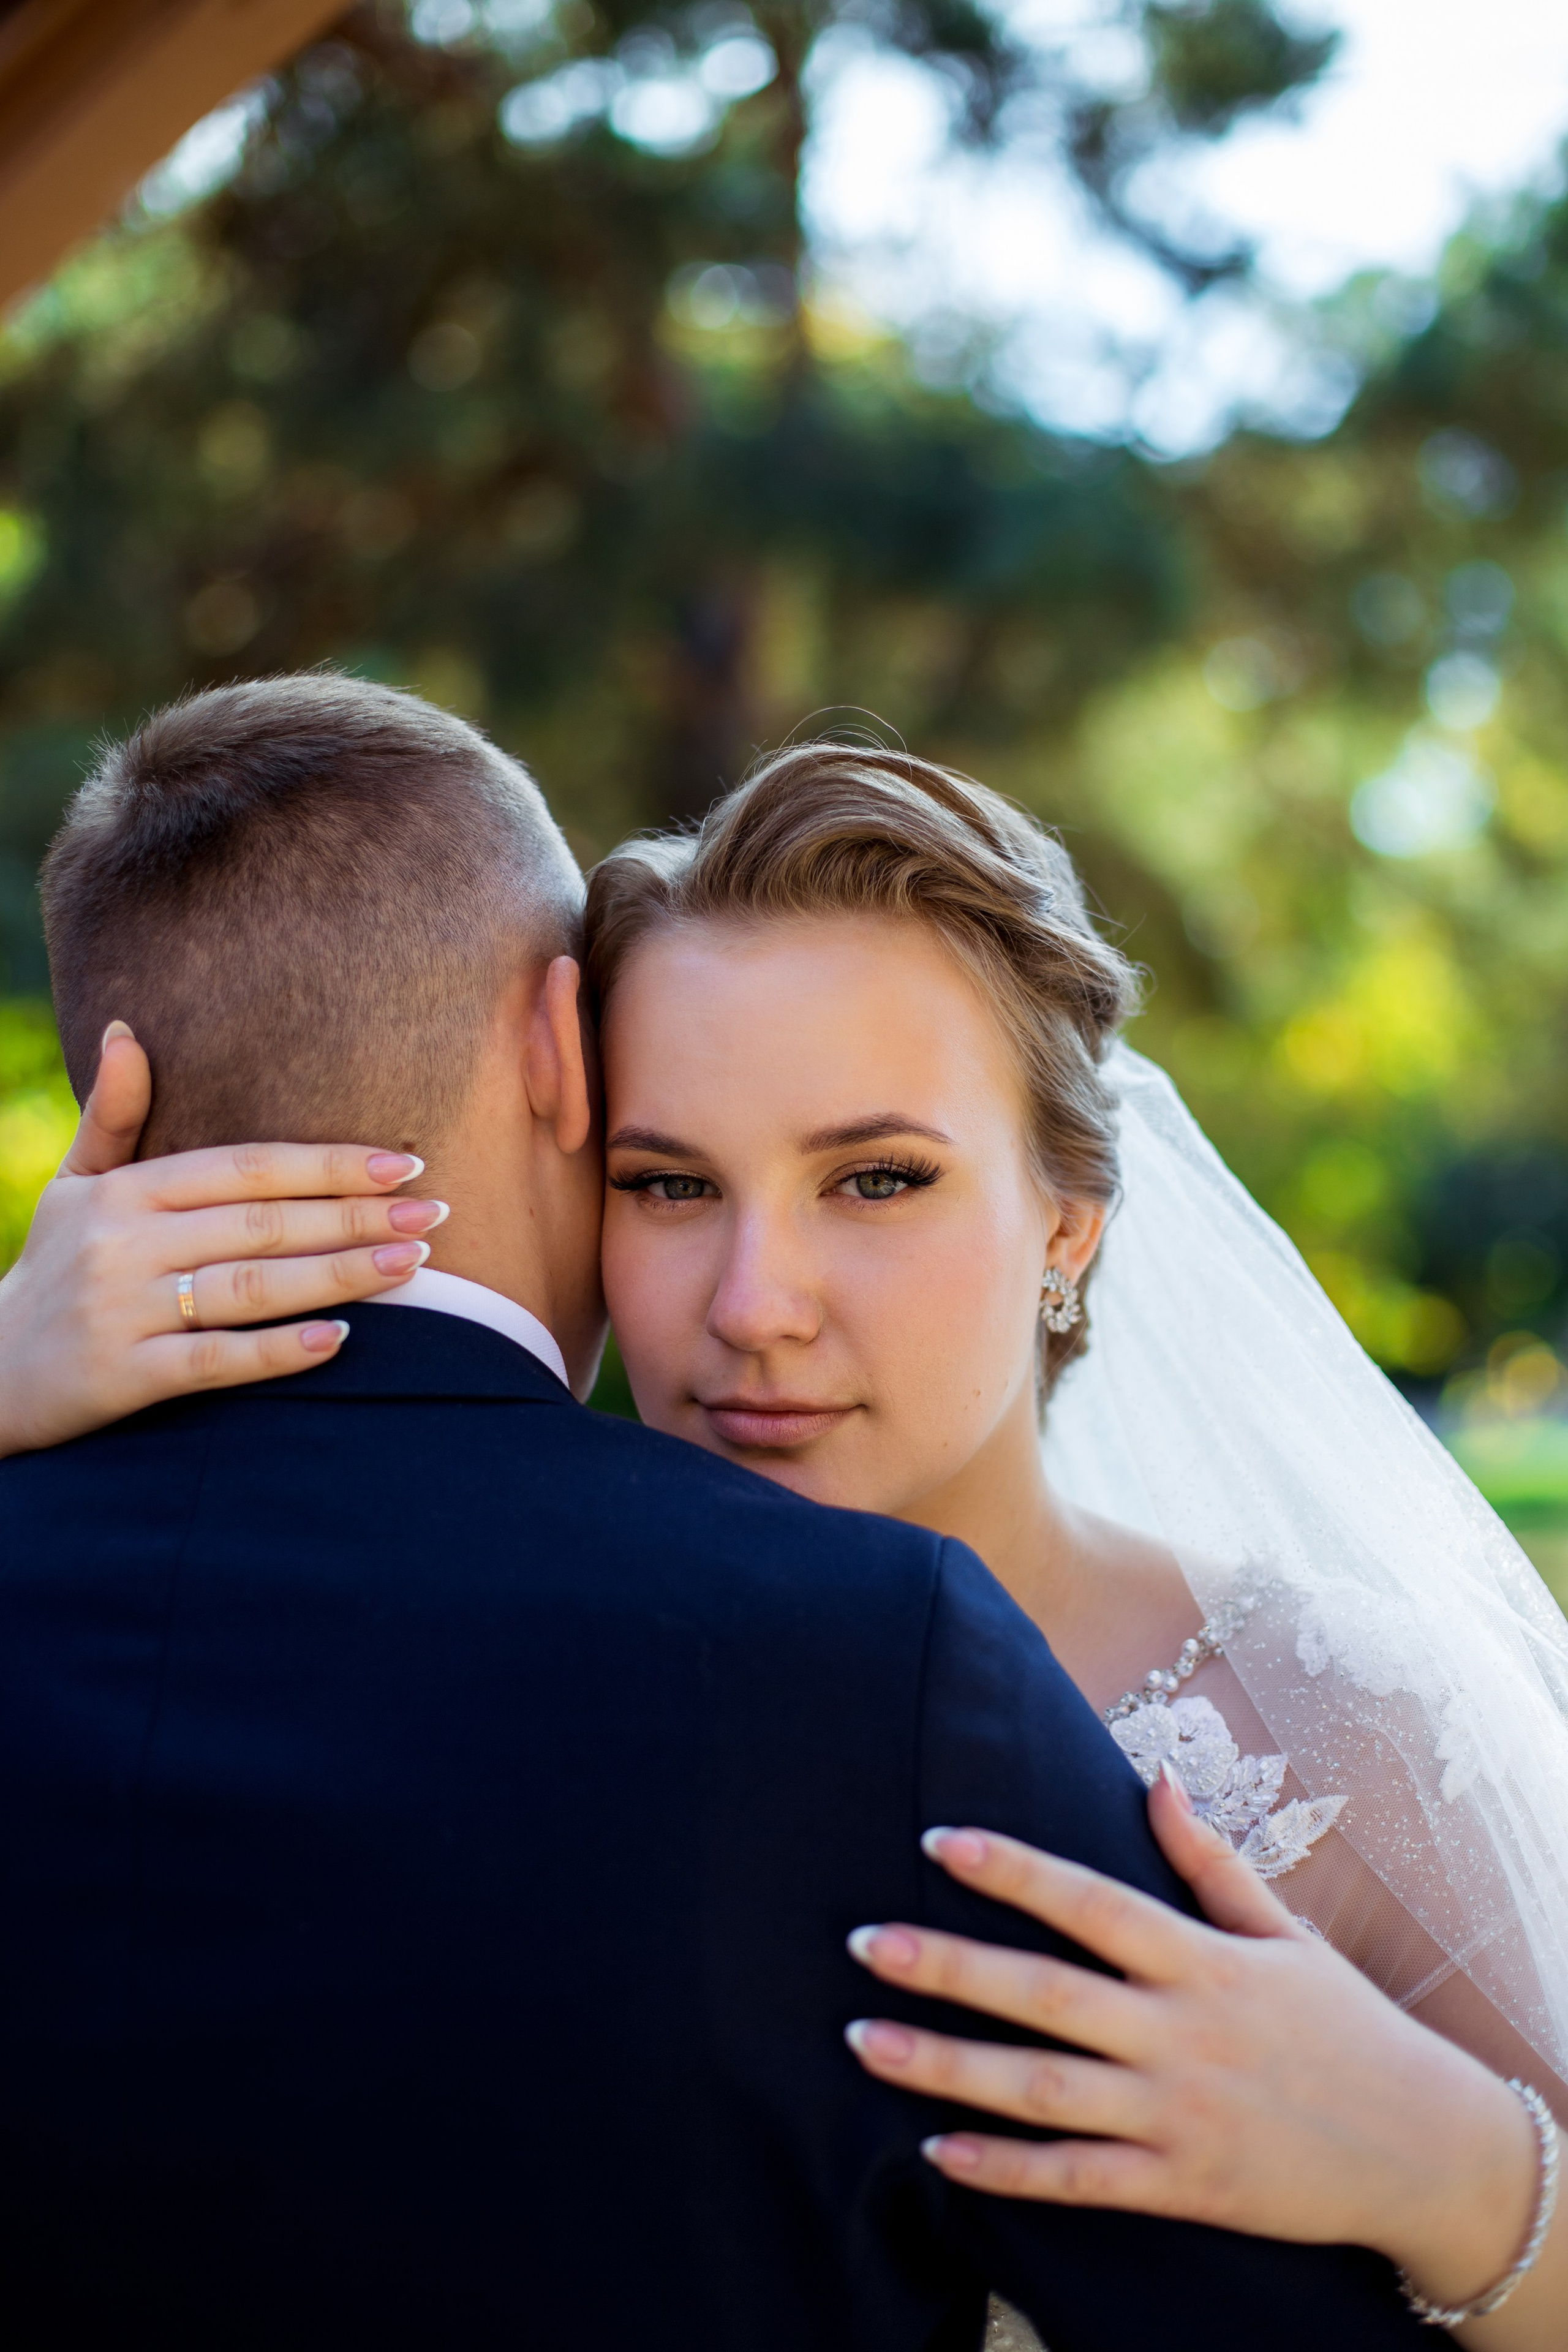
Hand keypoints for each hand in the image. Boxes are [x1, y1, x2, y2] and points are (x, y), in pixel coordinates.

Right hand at [0, 1023, 448, 1455]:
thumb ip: (113, 1115)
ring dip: (341, 1275)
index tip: (402, 1161)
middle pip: (263, 1224)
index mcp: (126, 1190)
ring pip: (252, 1286)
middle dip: (356, 1216)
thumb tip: (124, 1030)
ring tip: (414, 1263)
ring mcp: (125, 1310)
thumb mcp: (74, 1185)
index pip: (247, 1167)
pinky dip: (280, 1351)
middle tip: (435, 1212)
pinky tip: (342, 1338)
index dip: (328, 1163)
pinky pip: (217, 1360)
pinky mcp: (125, 1375)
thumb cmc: (57, 1268)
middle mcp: (126, 1243)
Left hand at [844, 1776, 1554, 2334]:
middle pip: (1047, 1995)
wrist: (1423, 2148)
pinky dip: (1005, 2171)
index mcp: (1203, 1961)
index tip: (937, 1839)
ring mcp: (1179, 2115)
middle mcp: (1182, 2035)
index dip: (1014, 1870)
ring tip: (863, 2040)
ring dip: (947, 2067)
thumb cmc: (1344, 2027)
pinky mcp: (1183, 2188)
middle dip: (948, 1966)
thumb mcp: (1286, 1932)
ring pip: (1043, 2091)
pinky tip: (934, 2152)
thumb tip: (1154, 1776)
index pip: (1092, 1903)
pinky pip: (1078, 2181)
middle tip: (861, 1943)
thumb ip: (1208, 1860)